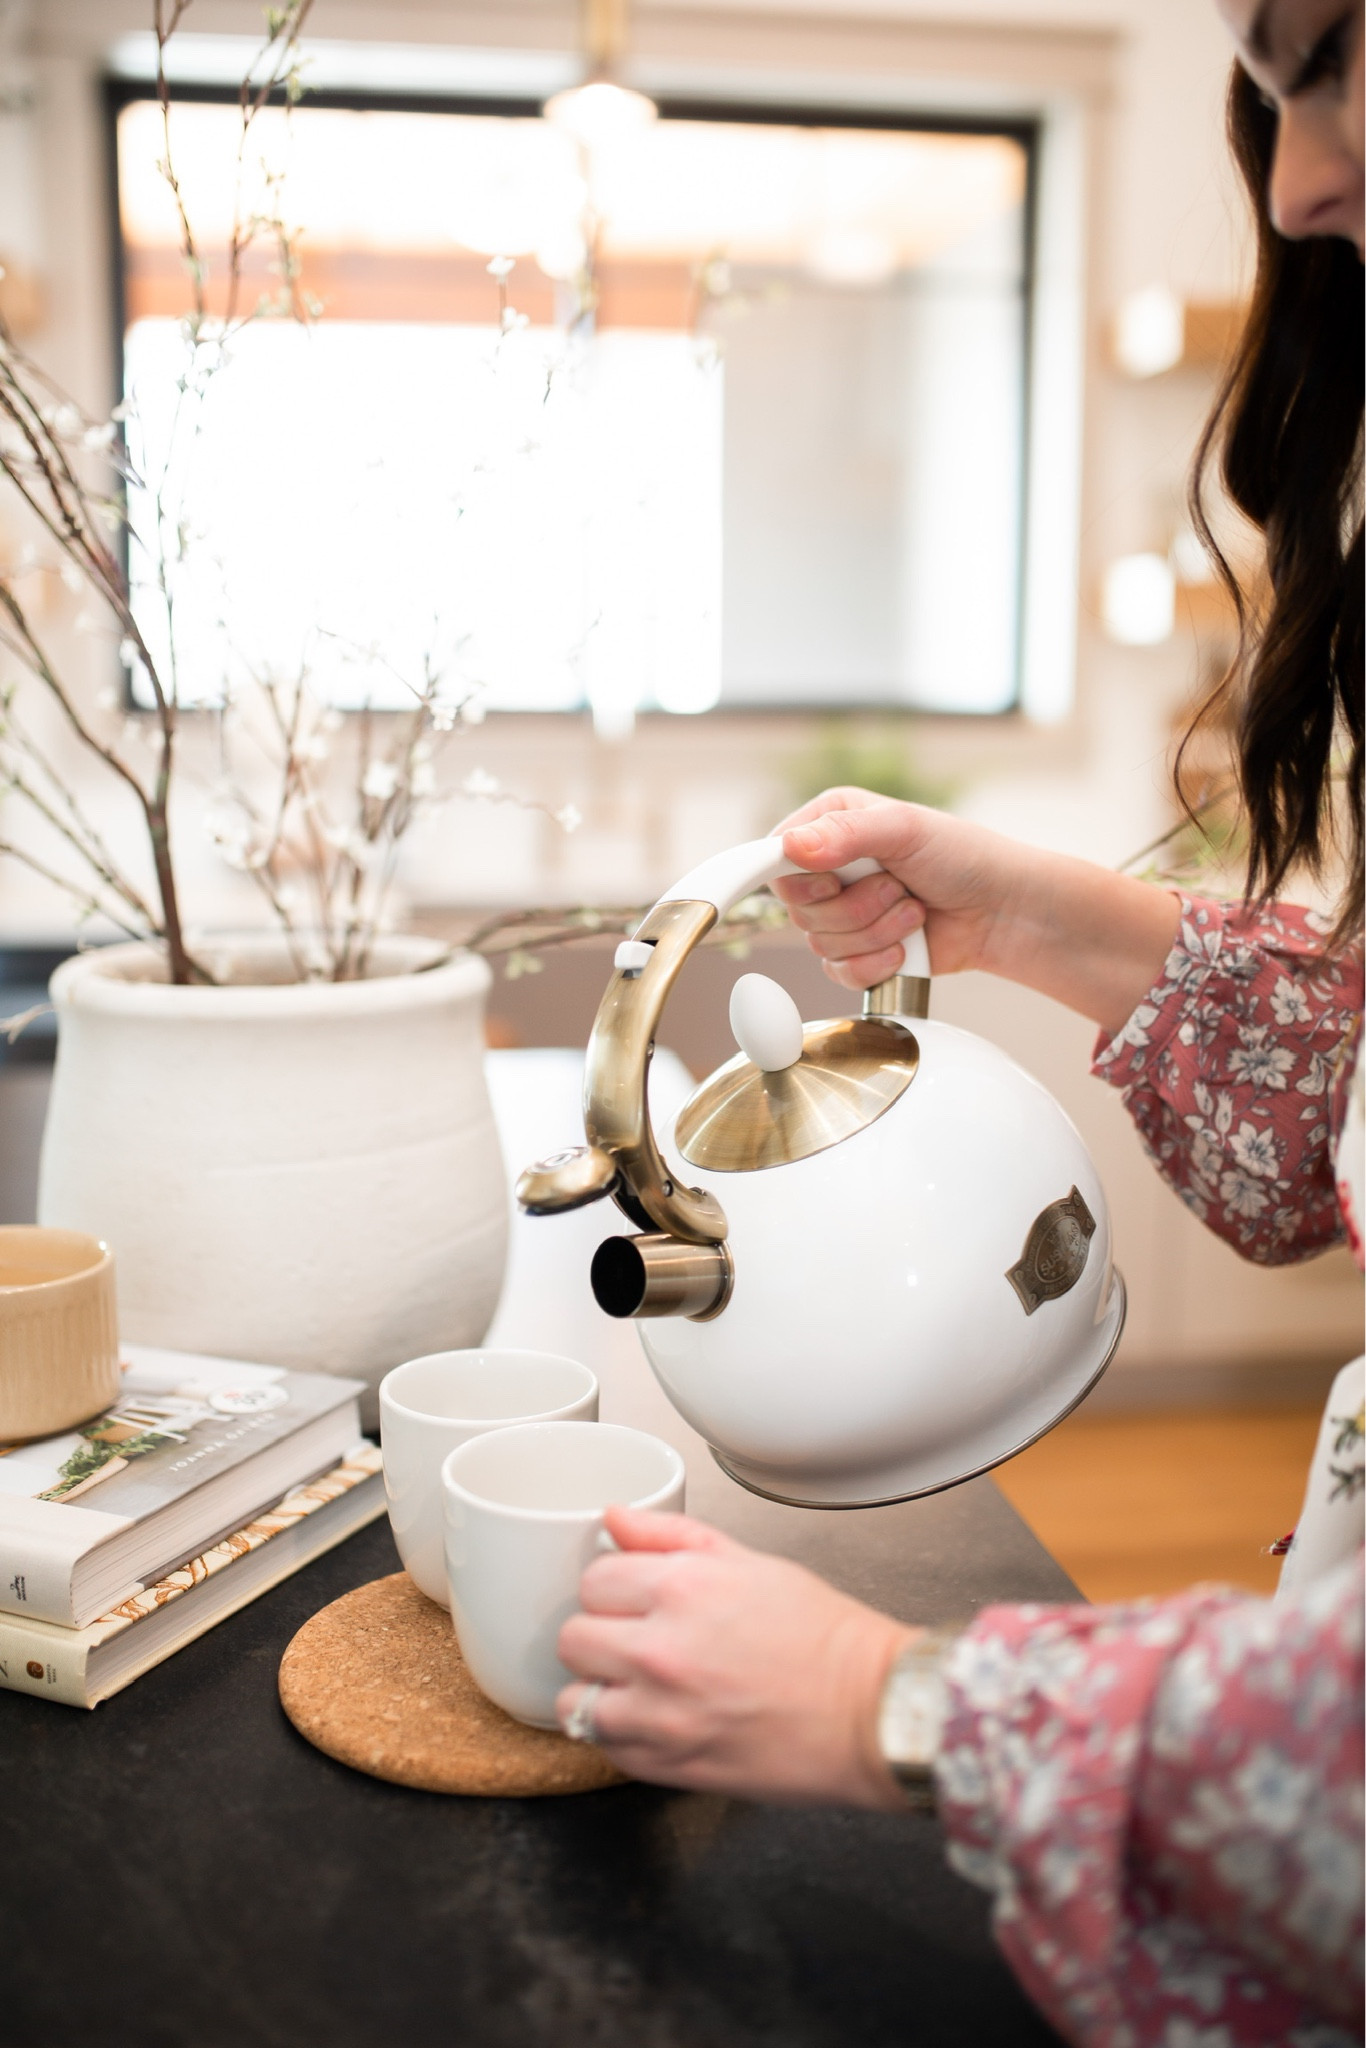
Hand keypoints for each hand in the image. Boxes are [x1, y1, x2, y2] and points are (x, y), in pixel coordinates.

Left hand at [556, 1506, 912, 1807]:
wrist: (871, 1711)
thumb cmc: (824, 1638)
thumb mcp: (751, 1562)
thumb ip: (671, 1537)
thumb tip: (615, 1519)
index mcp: (682, 1589)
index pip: (594, 1579)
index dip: (615, 1588)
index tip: (635, 1599)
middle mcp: (661, 1650)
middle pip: (573, 1637)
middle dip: (600, 1635)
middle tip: (636, 1641)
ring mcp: (661, 1715)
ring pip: (574, 1701)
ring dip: (599, 1691)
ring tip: (639, 1687)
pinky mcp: (670, 1767)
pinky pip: (605, 1749)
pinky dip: (620, 1736)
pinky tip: (656, 1719)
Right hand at [772, 787, 1026, 990]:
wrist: (1001, 911)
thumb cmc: (963, 857)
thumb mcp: (905, 829)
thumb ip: (845, 833)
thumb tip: (791, 847)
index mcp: (829, 825)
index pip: (775, 857)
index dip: (797, 879)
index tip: (831, 883)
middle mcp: (828, 868)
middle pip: (798, 909)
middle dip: (855, 907)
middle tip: (897, 887)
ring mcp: (841, 913)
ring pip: (820, 944)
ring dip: (876, 933)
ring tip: (912, 911)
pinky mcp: (856, 953)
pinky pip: (839, 973)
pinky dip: (876, 964)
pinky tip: (906, 946)